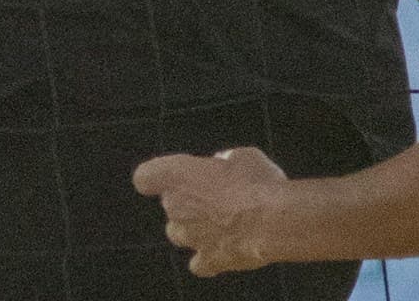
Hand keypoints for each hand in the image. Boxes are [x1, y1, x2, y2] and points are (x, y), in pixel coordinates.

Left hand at [132, 145, 288, 276]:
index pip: (145, 177)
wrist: (273, 220)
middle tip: (218, 195)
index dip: (156, 177)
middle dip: (189, 200)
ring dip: (193, 228)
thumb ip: (225, 161)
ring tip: (221, 221)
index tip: (170, 176)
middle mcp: (176, 206)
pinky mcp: (208, 260)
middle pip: (170, 204)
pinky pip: (199, 262)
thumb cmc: (257, 183)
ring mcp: (189, 236)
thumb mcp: (243, 156)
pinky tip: (226, 248)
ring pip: (179, 233)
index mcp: (177, 174)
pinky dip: (208, 257)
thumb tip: (224, 165)